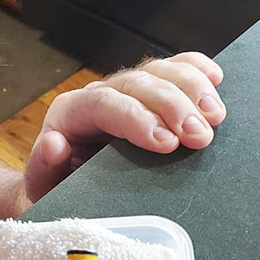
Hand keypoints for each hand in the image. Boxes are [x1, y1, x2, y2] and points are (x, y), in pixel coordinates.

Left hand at [25, 52, 225, 201]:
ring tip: (215, 116)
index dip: (137, 119)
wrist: (63, 187)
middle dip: (173, 107)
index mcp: (69, 114)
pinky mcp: (150, 94)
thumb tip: (55, 145)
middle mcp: (98, 95)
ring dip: (192, 89)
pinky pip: (174, 70)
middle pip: (138, 84)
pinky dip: (196, 71)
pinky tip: (215, 80)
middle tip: (200, 136)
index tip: (167, 143)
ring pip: (159, 72)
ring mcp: (127, 91)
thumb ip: (44, 166)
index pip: (103, 104)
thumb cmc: (56, 188)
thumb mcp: (44, 185)